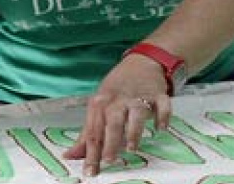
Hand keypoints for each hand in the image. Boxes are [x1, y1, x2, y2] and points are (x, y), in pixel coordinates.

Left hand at [63, 54, 171, 176]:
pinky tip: (161, 128)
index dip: (90, 153)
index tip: (90, 171)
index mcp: (100, 103)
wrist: (141, 63)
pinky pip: (162, 105)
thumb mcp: (98, 107)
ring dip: (134, 130)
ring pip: (136, 114)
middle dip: (110, 142)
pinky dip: (163, 116)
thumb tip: (70, 156)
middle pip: (112, 122)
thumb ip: (87, 133)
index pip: (93, 131)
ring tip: (132, 147)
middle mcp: (118, 100)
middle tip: (108, 160)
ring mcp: (139, 97)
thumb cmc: (116, 89)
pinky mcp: (158, 94)